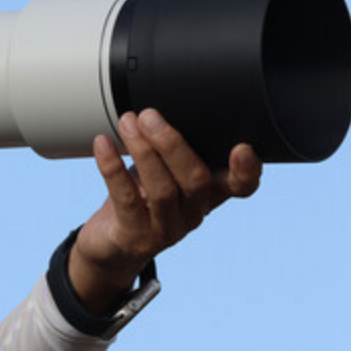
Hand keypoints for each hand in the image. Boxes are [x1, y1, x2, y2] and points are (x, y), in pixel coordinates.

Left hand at [68, 109, 261, 317]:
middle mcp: (193, 214)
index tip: (242, 147)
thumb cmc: (140, 198)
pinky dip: (112, 167)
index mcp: (208, 194)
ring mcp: (166, 230)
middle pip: (196, 180)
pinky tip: (103, 144)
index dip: (247, 170)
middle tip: (149, 115)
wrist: (111, 245)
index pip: (241, 187)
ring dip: (143, 150)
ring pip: (162, 190)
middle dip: (172, 143)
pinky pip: (125, 199)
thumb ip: (171, 146)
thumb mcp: (163, 171)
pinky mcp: (135, 237)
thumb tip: (160, 105)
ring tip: (127, 123)